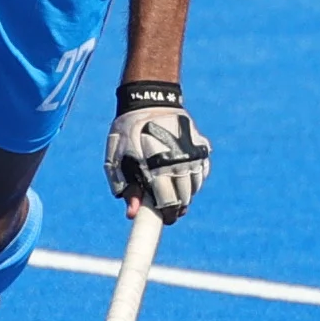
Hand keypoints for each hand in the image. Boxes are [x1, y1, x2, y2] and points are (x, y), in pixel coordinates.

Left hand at [104, 82, 210, 223]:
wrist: (149, 100)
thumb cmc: (127, 132)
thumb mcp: (117, 159)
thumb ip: (125, 188)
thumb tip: (132, 214)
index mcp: (156, 166)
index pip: (168, 203)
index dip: (167, 215)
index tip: (165, 219)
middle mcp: (178, 161)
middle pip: (185, 197)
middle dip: (177, 206)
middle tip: (167, 205)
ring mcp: (193, 153)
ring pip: (196, 185)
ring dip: (187, 192)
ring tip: (173, 187)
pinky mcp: (201, 145)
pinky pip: (202, 170)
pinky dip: (195, 176)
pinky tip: (183, 172)